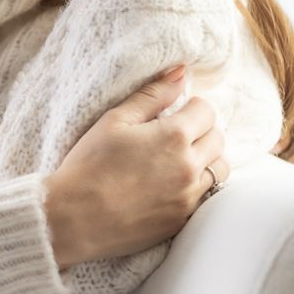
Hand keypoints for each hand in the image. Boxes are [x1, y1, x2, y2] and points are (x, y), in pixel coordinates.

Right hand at [43, 65, 230, 269]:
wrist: (74, 218)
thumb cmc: (88, 165)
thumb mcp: (114, 120)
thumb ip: (152, 95)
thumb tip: (180, 73)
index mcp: (174, 136)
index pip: (206, 111)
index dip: (191, 107)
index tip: (175, 112)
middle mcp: (190, 166)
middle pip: (218, 139)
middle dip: (201, 131)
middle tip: (173, 135)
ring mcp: (189, 196)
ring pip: (219, 169)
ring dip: (205, 160)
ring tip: (177, 161)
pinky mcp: (183, 220)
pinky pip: (206, 197)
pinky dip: (196, 187)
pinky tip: (170, 185)